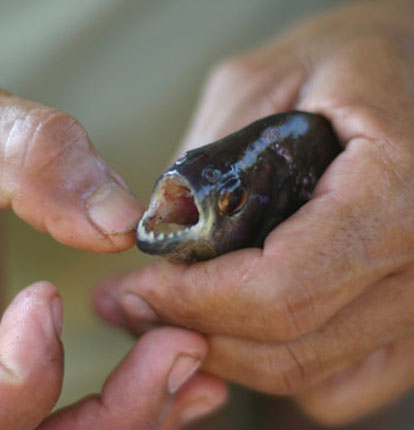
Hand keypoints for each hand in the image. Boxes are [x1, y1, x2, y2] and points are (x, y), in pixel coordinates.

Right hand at [0, 65, 226, 427]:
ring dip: (134, 412)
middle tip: (179, 348)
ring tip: (193, 358)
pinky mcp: (7, 354)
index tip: (50, 295)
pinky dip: (133, 398)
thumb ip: (32, 163)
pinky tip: (182, 367)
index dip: (19, 378)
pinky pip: (70, 405)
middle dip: (111, 414)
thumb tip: (121, 222)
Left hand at [94, 0, 413, 425]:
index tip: (137, 286)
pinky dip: (275, 363)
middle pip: (287, 348)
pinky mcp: (412, 324)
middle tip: (132, 306)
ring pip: (306, 374)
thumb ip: (205, 161)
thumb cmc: (351, 63)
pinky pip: (337, 382)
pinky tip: (238, 323)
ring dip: (225, 352)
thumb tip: (158, 234)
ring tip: (171, 311)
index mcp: (398, 194)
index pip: (278, 290)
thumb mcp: (263, 81)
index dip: (191, 300)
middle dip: (193, 330)